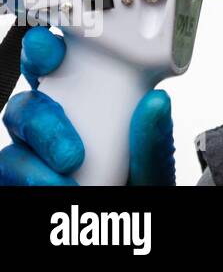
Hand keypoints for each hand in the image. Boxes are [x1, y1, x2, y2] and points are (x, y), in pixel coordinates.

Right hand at [0, 27, 175, 184]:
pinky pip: (7, 174)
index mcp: (90, 101)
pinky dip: (29, 181)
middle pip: (26, 103)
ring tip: (69, 176)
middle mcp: (56, 123)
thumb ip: (153, 139)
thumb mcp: (154, 162)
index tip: (49, 51)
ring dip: (38, 160)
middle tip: (70, 151)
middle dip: (39, 116)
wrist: (130, 220)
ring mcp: (33, 153)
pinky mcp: (19, 180)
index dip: (45, 52)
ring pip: (13, 142)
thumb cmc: (139, 182)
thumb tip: (157, 102)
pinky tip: (60, 188)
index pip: (59, 66)